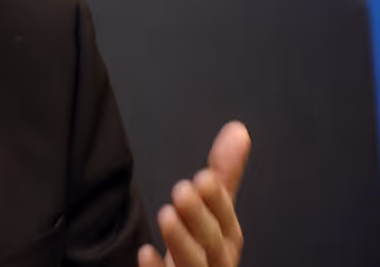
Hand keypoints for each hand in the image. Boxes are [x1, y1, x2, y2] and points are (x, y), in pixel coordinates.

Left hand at [137, 121, 250, 266]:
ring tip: (167, 215)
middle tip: (182, 191)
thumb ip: (224, 176)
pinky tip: (146, 252)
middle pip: (214, 246)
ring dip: (182, 242)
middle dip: (201, 219)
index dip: (218, 203)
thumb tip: (238, 131)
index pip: (227, 225)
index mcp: (224, 244)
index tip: (204, 178)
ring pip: (195, 266)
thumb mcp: (213, 214)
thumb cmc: (201, 252)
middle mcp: (214, 264)